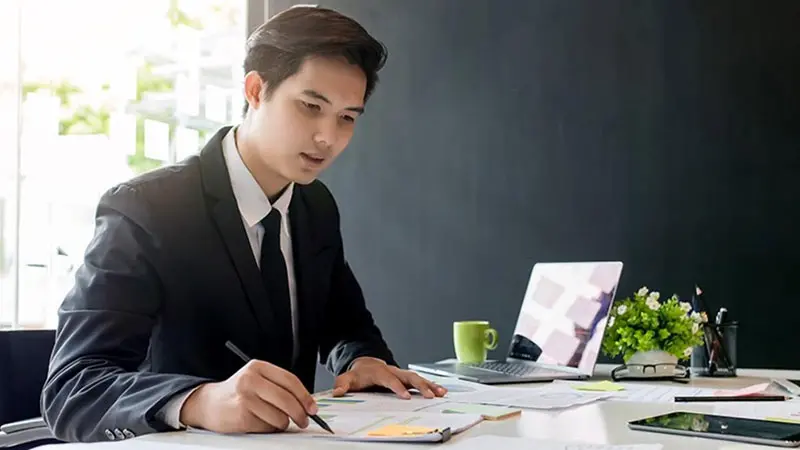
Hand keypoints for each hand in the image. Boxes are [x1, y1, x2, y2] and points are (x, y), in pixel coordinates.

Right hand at [180, 359, 317, 433]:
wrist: (209, 404)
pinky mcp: (241, 416)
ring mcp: (245, 398)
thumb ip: (279, 387)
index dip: (305, 396)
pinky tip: (260, 422)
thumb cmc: (238, 392)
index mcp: (258, 367)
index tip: (312, 408)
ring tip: (274, 420)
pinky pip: (267, 427)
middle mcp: (250, 380)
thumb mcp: (257, 380)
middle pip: (286, 399)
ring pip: (279, 416)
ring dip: (282, 423)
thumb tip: (306, 404)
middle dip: (300, 413)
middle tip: (304, 420)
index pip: (290, 380)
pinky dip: (269, 429)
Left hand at [332, 357, 447, 398]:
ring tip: (441, 392)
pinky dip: (431, 385)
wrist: (366, 364)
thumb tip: (337, 392)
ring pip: (418, 377)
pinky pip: (421, 380)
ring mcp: (402, 373)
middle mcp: (394, 371)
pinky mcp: (407, 378)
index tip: (406, 396)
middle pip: (409, 376)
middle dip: (420, 386)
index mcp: (380, 372)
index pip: (391, 380)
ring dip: (430, 385)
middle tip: (429, 395)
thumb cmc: (359, 374)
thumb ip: (342, 384)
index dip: (398, 387)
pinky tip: (441, 391)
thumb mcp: (348, 378)